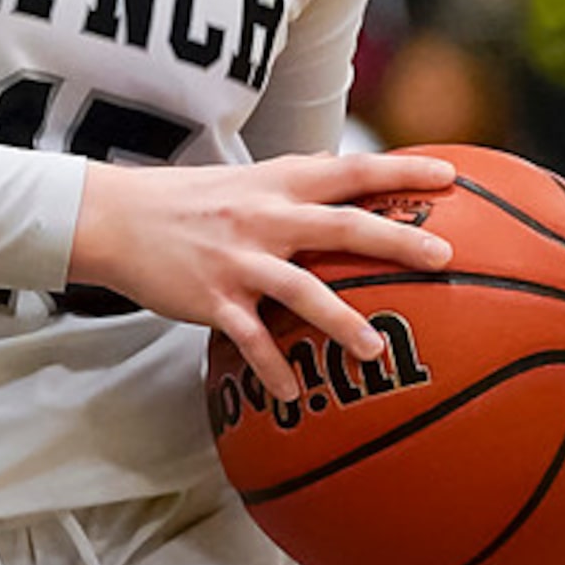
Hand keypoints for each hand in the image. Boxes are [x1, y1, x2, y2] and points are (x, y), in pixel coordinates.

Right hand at [70, 154, 455, 402]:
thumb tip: (344, 169)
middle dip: (394, 240)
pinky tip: (292, 395)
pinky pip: (250, 338)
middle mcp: (263, 218)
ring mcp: (237, 259)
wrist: (114, 217)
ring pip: (300, 289)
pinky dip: (272, 367)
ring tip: (375, 350)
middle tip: (442, 257)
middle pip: (340, 226)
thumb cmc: (186, 200)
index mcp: (277, 184)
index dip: (401, 172)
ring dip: (340, 321)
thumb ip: (294, 180)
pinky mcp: (211, 298)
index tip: (451, 178)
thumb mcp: (243, 179)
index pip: (349, 171)